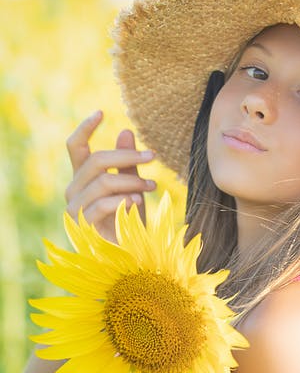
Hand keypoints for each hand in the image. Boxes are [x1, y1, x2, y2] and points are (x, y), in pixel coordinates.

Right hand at [64, 111, 156, 242]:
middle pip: (95, 161)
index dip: (84, 129)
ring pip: (102, 182)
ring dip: (131, 180)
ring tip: (151, 185)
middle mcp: (74, 191)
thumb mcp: (132, 189)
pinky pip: (103, 204)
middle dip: (126, 156)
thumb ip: (127, 164)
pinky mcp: (84, 227)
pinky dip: (123, 199)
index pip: (75, 148)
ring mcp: (75, 210)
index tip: (101, 113)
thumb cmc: (130, 224)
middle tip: (152, 156)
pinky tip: (139, 200)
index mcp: (82, 179)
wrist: (129, 259)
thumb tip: (125, 131)